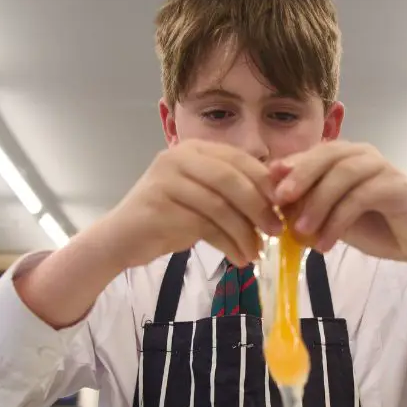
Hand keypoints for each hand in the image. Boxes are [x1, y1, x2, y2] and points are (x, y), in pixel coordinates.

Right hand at [95, 141, 281, 269]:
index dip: (266, 182)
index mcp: (194, 149)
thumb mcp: (204, 198)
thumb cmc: (168, 218)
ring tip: (257, 252)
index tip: (285, 206)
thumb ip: (232, 192)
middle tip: (277, 230)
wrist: (121, 239)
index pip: (240, 159)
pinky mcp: (159, 208)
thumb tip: (279, 202)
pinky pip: (205, 227)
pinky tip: (239, 258)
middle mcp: (178, 157)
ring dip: (245, 232)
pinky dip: (228, 244)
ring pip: (219, 206)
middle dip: (259, 207)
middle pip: (231, 179)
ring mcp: (166, 181)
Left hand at [270, 142, 406, 263]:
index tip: (266, 188)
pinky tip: (325, 245)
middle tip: (280, 200)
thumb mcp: (334, 216)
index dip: (288, 167)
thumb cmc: (377, 226)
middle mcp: (362, 155)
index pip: (311, 154)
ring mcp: (381, 168)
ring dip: (318, 203)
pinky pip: (361, 196)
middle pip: (326, 155)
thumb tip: (275, 202)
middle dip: (300, 175)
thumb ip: (310, 205)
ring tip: (301, 232)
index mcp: (344, 158)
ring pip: (342, 174)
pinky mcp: (396, 185)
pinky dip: (339, 221)